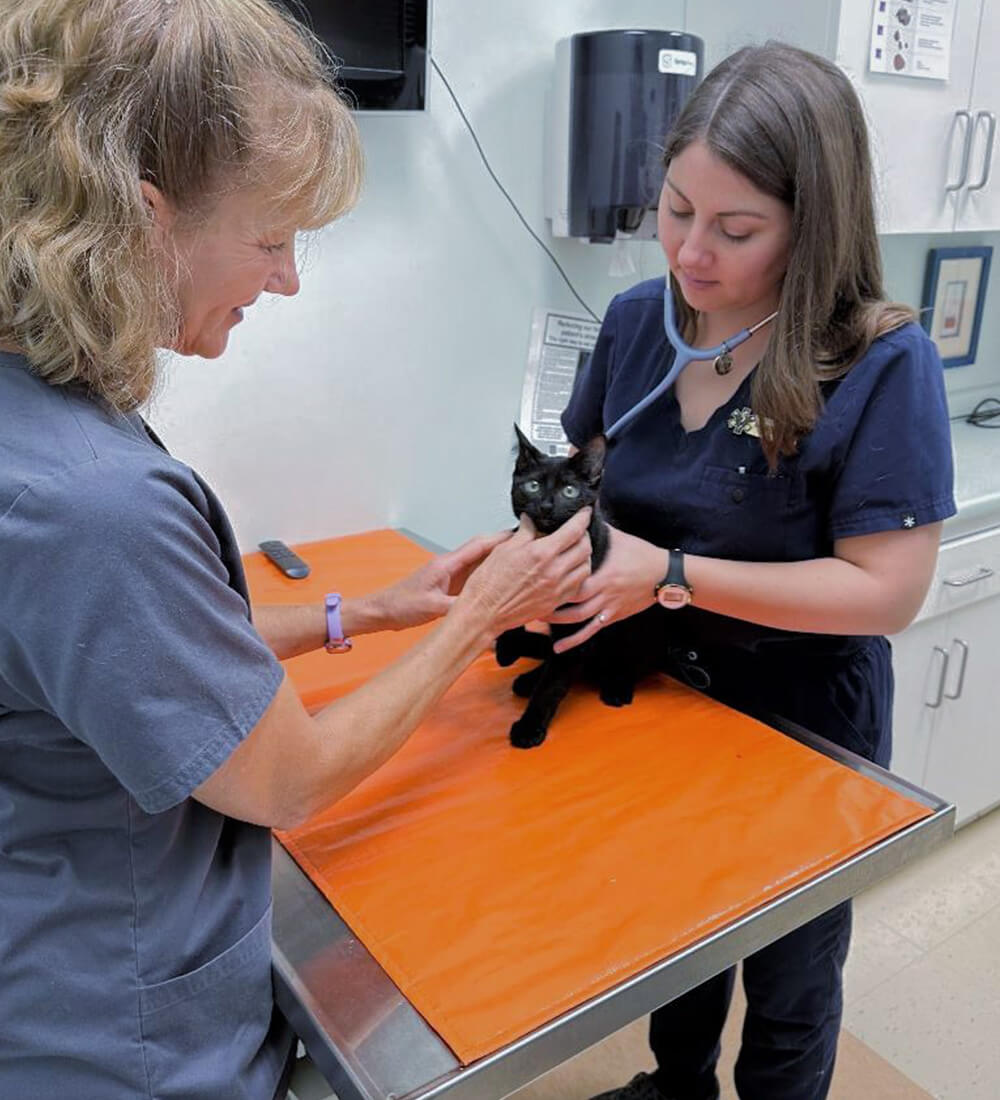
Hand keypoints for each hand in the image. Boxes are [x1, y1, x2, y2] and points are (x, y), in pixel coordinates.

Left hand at [372, 531, 512, 629]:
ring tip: (522, 564)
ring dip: (500, 562)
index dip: (502, 539)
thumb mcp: (432, 608)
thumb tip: (482, 612)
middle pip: (485, 551)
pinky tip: (501, 584)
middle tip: (530, 547)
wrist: (383, 611)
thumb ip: (458, 607)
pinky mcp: (450, 586)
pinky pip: (475, 579)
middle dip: (507, 548)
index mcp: (447, 564)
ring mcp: (451, 575)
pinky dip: (489, 578)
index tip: (522, 535)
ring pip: (481, 564)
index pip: (480, 545)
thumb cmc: (400, 605)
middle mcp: (451, 566)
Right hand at [459, 509, 592, 636]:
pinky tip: (568, 570)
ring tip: (574, 550)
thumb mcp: (504, 548)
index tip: (584, 512)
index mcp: (541, 554)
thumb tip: (531, 520)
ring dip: (584, 556)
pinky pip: (578, 586)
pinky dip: (578, 575)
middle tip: (578, 530)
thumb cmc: (489, 584)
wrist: (484, 612)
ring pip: (586, 568)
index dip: (583, 517)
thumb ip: (525, 532)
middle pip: (585, 548)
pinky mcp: (555, 602)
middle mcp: (553, 572)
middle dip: (584, 535)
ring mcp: (556, 589)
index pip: (574, 530)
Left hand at [547, 524, 665, 651]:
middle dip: (551, 600)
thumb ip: (597, 528)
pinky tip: (559, 647)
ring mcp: (608, 606)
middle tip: (531, 597)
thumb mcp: (618, 538)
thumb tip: (581, 512)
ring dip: (557, 619)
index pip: (576, 577)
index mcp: (604, 573)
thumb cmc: (641, 554)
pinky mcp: (612, 616)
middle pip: (573, 600)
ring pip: (578, 618)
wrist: (664, 574)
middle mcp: (605, 592)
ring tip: (538, 617)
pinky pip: (590, 631)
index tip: (537, 574)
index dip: (557, 577)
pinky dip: (573, 640)